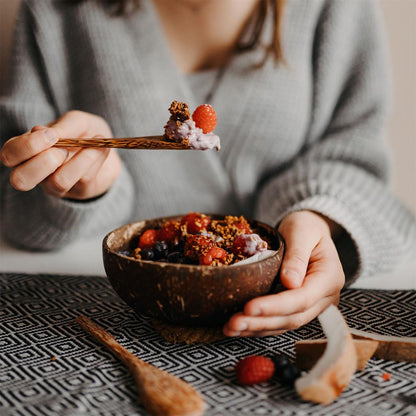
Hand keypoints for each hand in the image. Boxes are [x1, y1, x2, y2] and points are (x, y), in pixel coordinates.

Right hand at [0, 110, 121, 199]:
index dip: (27, 147)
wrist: (109, 147)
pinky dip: (95, 159)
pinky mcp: (79, 192)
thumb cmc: (83, 132)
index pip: (10, 155)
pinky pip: (84, 179)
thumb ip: (63, 126)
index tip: (51, 135)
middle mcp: (36, 172)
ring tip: (90, 146)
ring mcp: (56, 186)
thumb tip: (44, 133)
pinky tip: (101, 149)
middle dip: (44, 162)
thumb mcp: (76, 121)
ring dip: (78, 160)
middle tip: (62, 150)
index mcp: (26, 151)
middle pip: (21, 180)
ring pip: (58, 182)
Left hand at [223, 210, 344, 336]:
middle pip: (292, 317)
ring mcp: (312, 306)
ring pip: (284, 324)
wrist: (308, 231)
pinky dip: (258, 326)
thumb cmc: (306, 227)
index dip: (275, 306)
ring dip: (256, 328)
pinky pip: (279, 322)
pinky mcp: (298, 309)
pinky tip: (239, 328)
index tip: (249, 307)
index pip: (302, 299)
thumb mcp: (302, 231)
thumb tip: (290, 282)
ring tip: (230, 328)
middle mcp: (324, 298)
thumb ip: (298, 255)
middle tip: (234, 323)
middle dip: (261, 322)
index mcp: (329, 278)